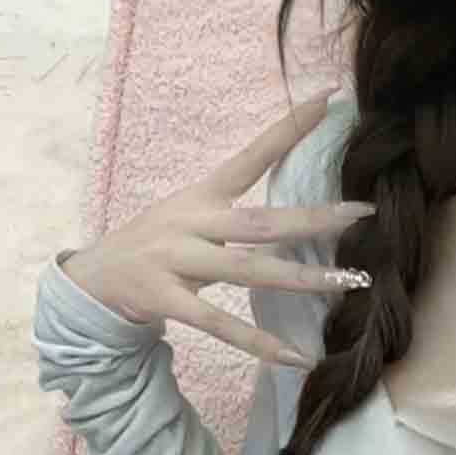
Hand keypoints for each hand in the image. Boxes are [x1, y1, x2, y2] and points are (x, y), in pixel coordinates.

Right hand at [59, 91, 374, 366]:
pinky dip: (260, 343)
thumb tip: (301, 211)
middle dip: (314, 218)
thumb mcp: (192, 211)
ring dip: (303, 278)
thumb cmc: (158, 242)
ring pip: (250, 271)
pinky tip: (298, 356)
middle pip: (262, 221)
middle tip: (362, 214)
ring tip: (350, 282)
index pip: (253, 156)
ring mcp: (177, 261)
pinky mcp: (167, 301)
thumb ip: (238, 210)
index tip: (330, 99)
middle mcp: (192, 223)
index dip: (289, 128)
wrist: (93, 279)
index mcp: (203, 195)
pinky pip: (220, 325)